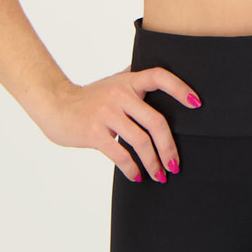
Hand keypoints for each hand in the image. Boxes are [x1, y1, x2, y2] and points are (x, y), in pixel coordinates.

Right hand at [36, 65, 202, 181]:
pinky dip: (132, 168)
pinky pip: (120, 154)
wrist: (55, 104)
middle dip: (169, 147)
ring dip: (153, 163)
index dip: (180, 88)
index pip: (159, 76)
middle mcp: (120, 93)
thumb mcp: (113, 81)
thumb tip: (157, 76)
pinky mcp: (94, 132)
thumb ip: (133, 78)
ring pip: (141, 141)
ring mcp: (107, 113)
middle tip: (175, 165)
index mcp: (128, 80)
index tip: (197, 104)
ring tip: (159, 175)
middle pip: (156, 121)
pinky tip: (136, 176)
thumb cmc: (88, 97)